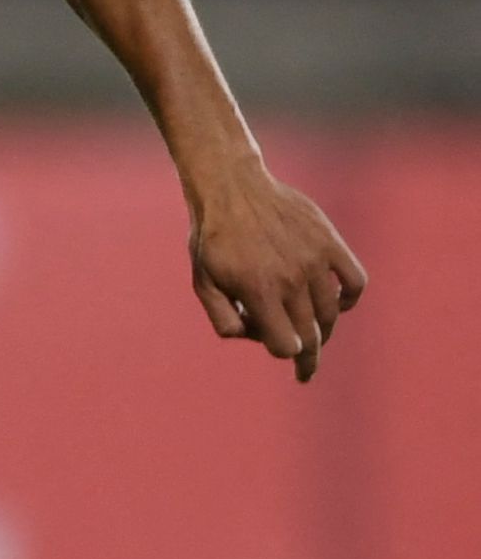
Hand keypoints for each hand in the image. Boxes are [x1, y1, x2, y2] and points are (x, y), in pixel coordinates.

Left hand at [187, 167, 367, 380]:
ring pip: (331, 313)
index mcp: (258, 291)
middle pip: (311, 334)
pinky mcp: (329, 243)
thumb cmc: (212, 238)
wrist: (231, 187)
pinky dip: (350, 298)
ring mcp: (313, 260)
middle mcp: (290, 279)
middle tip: (306, 370)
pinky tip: (337, 304)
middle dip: (309, 358)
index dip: (285, 354)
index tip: (285, 355)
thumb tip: (250, 338)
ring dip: (323, 330)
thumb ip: (223, 318)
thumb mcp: (203, 281)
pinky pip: (355, 281)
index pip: (286, 343)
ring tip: (313, 334)